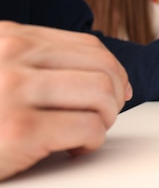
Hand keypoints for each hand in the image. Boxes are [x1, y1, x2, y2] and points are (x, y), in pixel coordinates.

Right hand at [0, 22, 131, 180]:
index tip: (118, 90)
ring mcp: (14, 92)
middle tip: (103, 115)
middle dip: (115, 97)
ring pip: (102, 95)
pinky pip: (88, 129)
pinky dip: (91, 142)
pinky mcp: (19, 130)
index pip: (89, 47)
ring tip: (87, 131)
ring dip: (105, 119)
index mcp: (10, 39)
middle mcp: (13, 58)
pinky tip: (72, 149)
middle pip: (103, 69)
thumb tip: (103, 75)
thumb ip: (35, 63)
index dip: (114, 72)